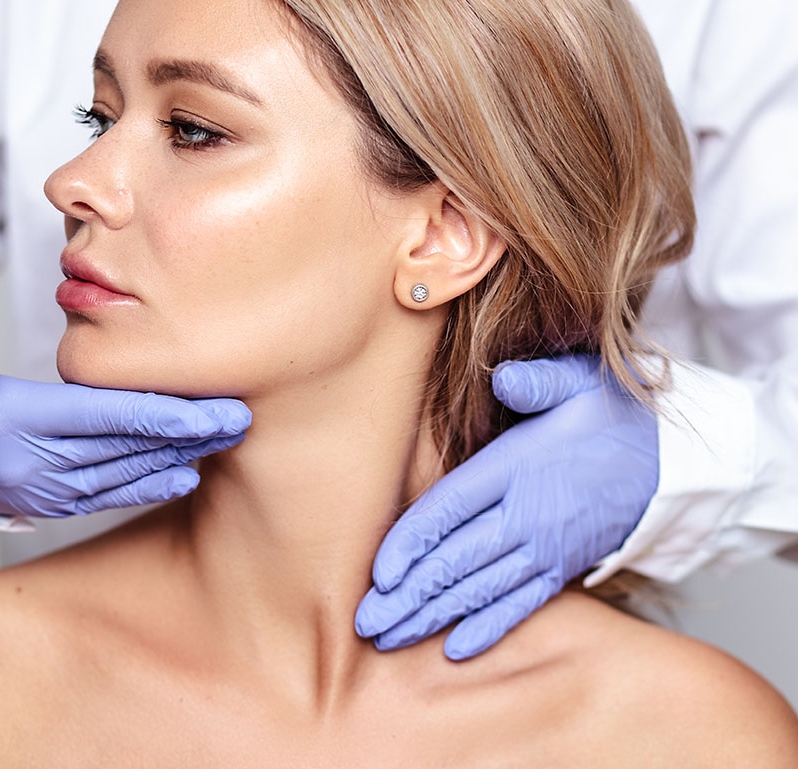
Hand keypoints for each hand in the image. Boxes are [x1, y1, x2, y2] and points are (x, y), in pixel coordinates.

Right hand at [0, 317, 250, 515]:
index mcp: (11, 421)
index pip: (101, 416)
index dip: (160, 414)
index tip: (211, 410)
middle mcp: (30, 464)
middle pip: (125, 447)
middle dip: (188, 435)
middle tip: (242, 418)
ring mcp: (39, 490)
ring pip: (123, 474)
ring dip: (178, 458)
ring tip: (226, 440)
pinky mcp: (44, 502)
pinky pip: (107, 496)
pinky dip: (148, 486)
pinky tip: (185, 474)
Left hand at [355, 354, 656, 659]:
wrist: (665, 459)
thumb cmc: (605, 414)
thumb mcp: (575, 382)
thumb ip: (537, 382)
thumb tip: (506, 379)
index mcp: (515, 469)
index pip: (451, 510)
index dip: (412, 543)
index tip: (380, 575)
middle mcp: (526, 517)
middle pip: (455, 561)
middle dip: (408, 596)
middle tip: (366, 624)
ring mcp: (545, 549)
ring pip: (479, 590)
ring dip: (433, 617)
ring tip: (391, 638)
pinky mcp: (562, 568)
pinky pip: (521, 605)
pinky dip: (488, 628)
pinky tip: (455, 650)